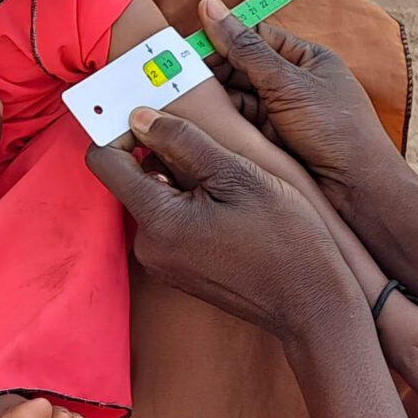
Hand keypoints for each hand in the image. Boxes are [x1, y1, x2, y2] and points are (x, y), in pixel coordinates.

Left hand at [88, 109, 357, 345]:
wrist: (312, 303)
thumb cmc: (284, 238)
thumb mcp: (236, 174)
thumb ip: (182, 142)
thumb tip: (139, 116)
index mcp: (157, 219)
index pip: (105, 161)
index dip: (120, 130)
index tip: (150, 114)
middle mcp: (148, 246)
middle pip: (132, 179)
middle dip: (161, 154)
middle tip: (208, 144)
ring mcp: (163, 263)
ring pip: (155, 199)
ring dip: (181, 179)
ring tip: (229, 179)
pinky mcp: (180, 270)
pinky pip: (171, 223)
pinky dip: (191, 204)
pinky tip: (230, 205)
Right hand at [197, 0, 393, 203]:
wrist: (356, 190)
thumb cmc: (335, 130)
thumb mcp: (287, 83)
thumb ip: (245, 47)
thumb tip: (211, 8)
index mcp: (307, 59)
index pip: (256, 36)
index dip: (223, 38)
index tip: (191, 46)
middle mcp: (294, 83)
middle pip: (242, 66)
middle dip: (215, 70)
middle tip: (180, 74)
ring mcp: (283, 112)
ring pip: (237, 96)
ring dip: (215, 96)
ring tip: (184, 98)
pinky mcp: (272, 140)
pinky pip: (240, 122)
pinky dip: (222, 120)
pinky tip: (200, 120)